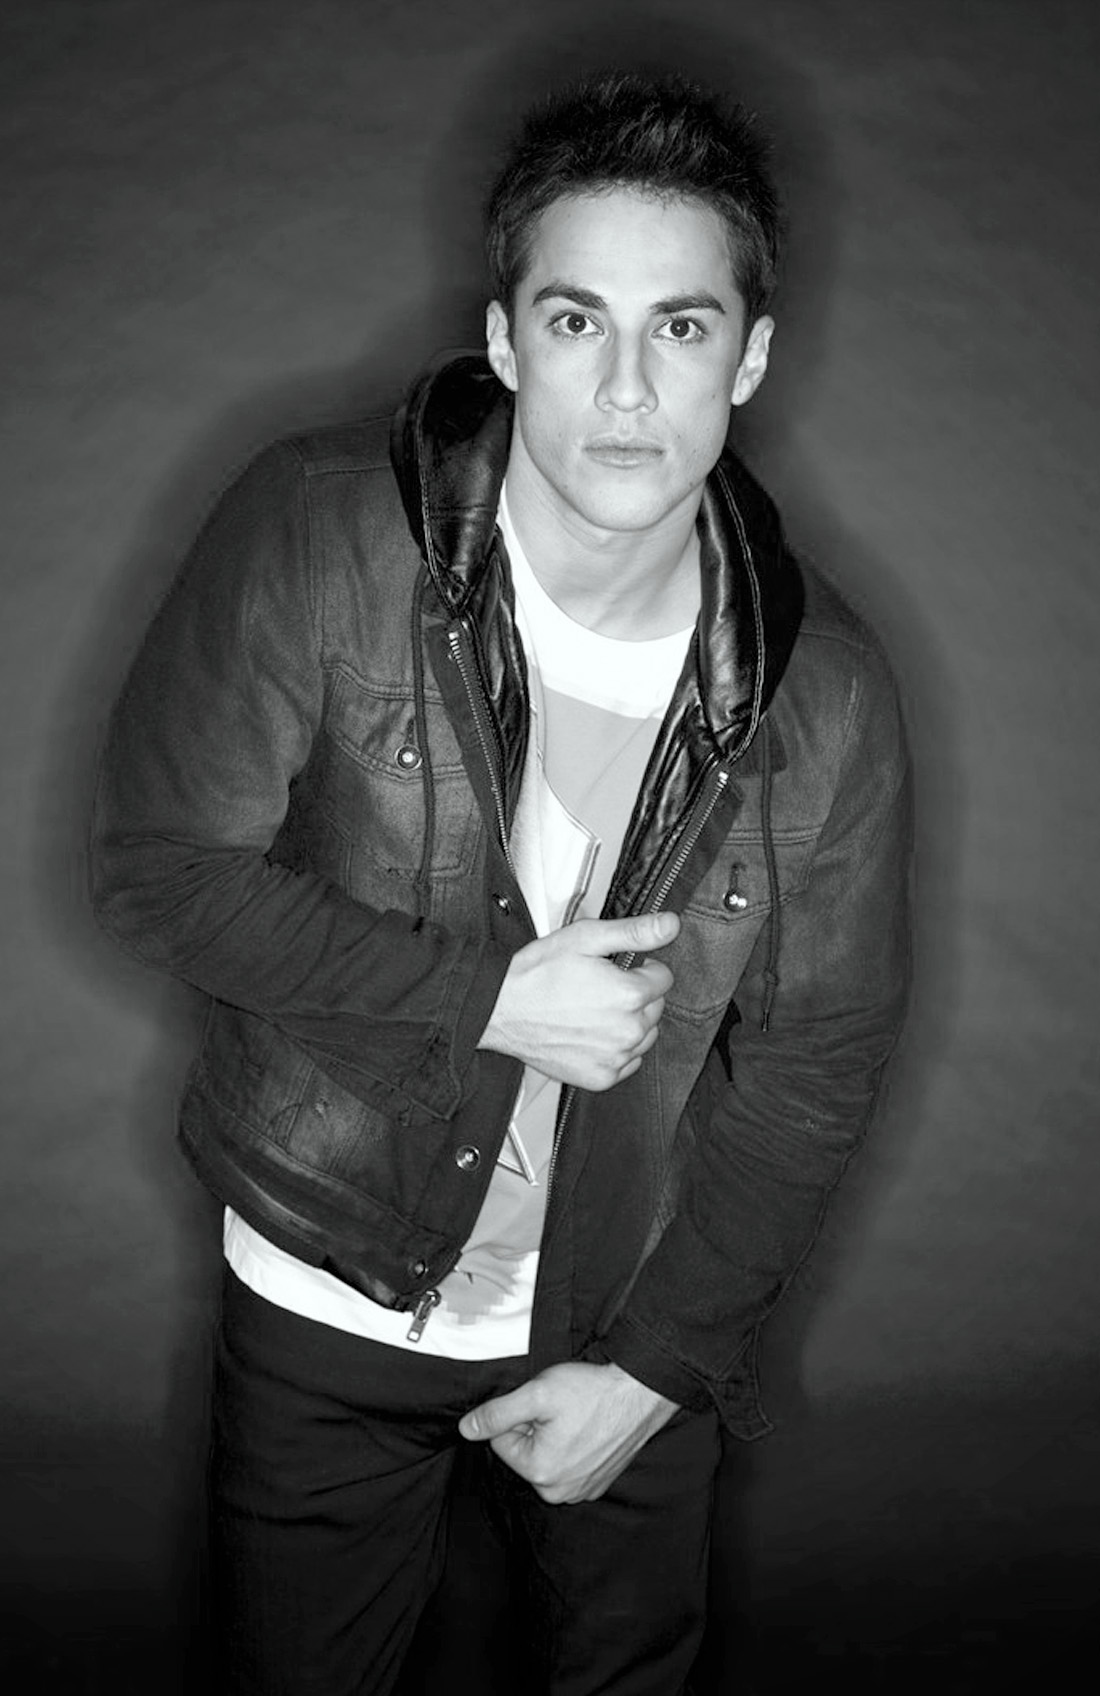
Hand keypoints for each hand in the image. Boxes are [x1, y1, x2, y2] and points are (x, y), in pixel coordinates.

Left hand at [458, 1361, 677, 1503]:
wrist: (640, 1394)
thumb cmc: (592, 1392)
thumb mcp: (536, 1394)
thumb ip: (496, 1414)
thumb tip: (466, 1430)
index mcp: (539, 1472)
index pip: (502, 1441)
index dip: (517, 1415)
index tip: (542, 1404)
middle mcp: (558, 1491)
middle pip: (524, 1453)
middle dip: (536, 1428)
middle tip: (561, 1409)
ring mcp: (581, 1490)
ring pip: (546, 1459)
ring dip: (555, 1437)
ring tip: (577, 1418)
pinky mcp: (597, 1484)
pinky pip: (569, 1465)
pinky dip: (574, 1447)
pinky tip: (589, 1428)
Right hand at [477, 911, 680, 1090]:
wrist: (500, 1009)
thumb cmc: (537, 974)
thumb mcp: (586, 939)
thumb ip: (634, 932)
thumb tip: (670, 924)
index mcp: (629, 994)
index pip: (663, 978)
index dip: (642, 967)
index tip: (618, 968)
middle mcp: (627, 1030)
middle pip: (656, 1008)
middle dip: (636, 995)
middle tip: (599, 987)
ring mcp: (615, 1058)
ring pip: (645, 1036)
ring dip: (629, 1023)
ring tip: (594, 1010)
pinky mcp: (600, 1078)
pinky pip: (628, 1062)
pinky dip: (616, 1050)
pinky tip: (590, 1033)